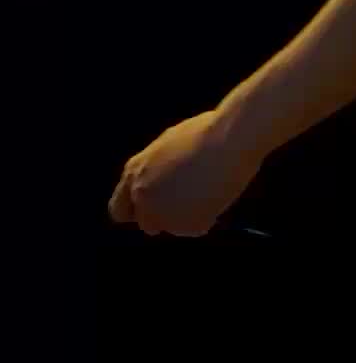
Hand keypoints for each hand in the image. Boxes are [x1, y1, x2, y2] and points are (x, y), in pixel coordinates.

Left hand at [108, 109, 262, 237]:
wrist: (228, 142)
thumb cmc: (204, 134)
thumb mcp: (166, 146)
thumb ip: (154, 170)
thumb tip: (159, 182)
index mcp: (134, 173)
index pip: (120, 209)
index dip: (138, 209)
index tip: (154, 208)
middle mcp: (142, 196)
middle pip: (146, 223)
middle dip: (164, 216)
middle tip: (187, 201)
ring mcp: (163, 213)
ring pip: (173, 227)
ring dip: (186, 217)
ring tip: (206, 191)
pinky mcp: (186, 225)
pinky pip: (195, 228)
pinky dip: (205, 218)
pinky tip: (215, 196)